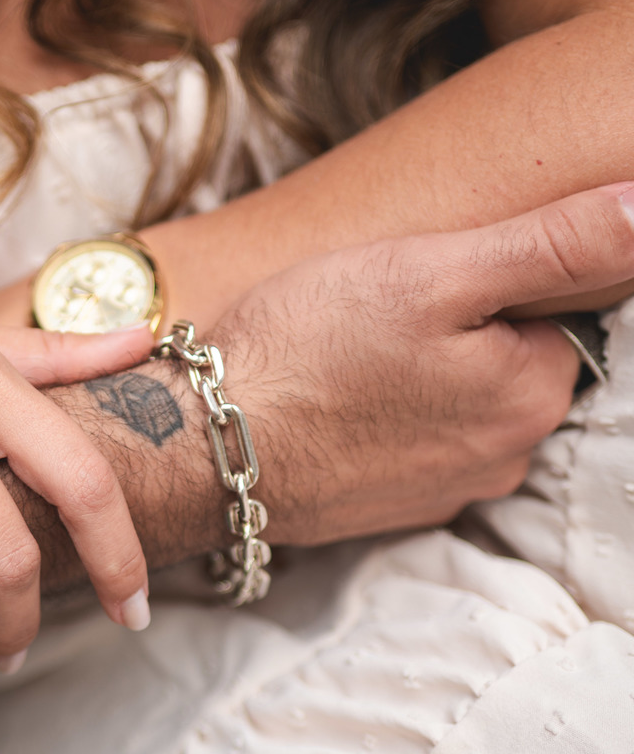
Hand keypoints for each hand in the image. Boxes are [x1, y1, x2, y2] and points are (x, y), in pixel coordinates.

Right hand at [211, 184, 633, 544]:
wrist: (199, 450)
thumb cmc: (306, 351)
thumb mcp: (433, 272)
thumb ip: (553, 244)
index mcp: (532, 396)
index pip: (554, 315)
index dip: (491, 285)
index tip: (424, 281)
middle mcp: (504, 458)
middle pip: (510, 364)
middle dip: (460, 333)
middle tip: (379, 314)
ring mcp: (445, 491)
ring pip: (460, 405)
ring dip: (421, 378)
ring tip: (351, 357)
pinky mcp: (391, 509)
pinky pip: (414, 445)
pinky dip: (386, 420)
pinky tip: (338, 401)